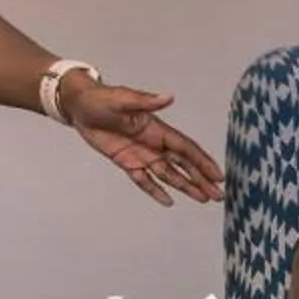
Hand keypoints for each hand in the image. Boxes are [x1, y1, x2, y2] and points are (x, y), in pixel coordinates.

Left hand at [62, 79, 224, 207]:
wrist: (79, 106)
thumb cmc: (102, 98)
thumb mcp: (123, 99)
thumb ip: (145, 101)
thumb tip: (169, 97)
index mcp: (157, 129)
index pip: (185, 149)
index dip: (203, 162)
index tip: (219, 176)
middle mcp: (154, 143)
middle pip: (183, 165)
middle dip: (201, 180)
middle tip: (218, 196)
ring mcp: (141, 154)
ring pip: (168, 174)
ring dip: (186, 187)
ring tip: (203, 200)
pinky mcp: (127, 161)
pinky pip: (144, 180)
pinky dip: (156, 191)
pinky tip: (169, 201)